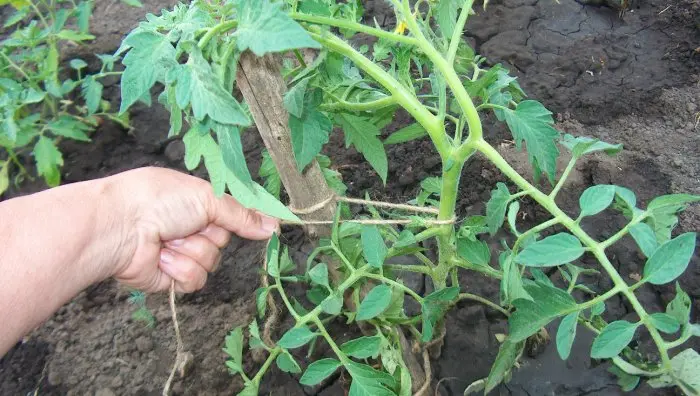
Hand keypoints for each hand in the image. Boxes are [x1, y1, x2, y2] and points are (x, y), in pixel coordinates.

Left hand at [104, 167, 278, 292]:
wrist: (120, 227)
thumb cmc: (158, 200)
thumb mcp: (207, 198)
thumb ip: (242, 215)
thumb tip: (274, 226)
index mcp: (196, 203)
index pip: (232, 215)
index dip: (245, 222)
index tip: (268, 226)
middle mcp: (188, 228)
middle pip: (223, 241)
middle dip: (208, 234)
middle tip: (185, 224)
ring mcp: (180, 253)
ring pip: (210, 262)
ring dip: (191, 250)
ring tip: (167, 240)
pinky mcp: (171, 278)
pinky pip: (194, 280)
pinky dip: (179, 268)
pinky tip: (161, 257)